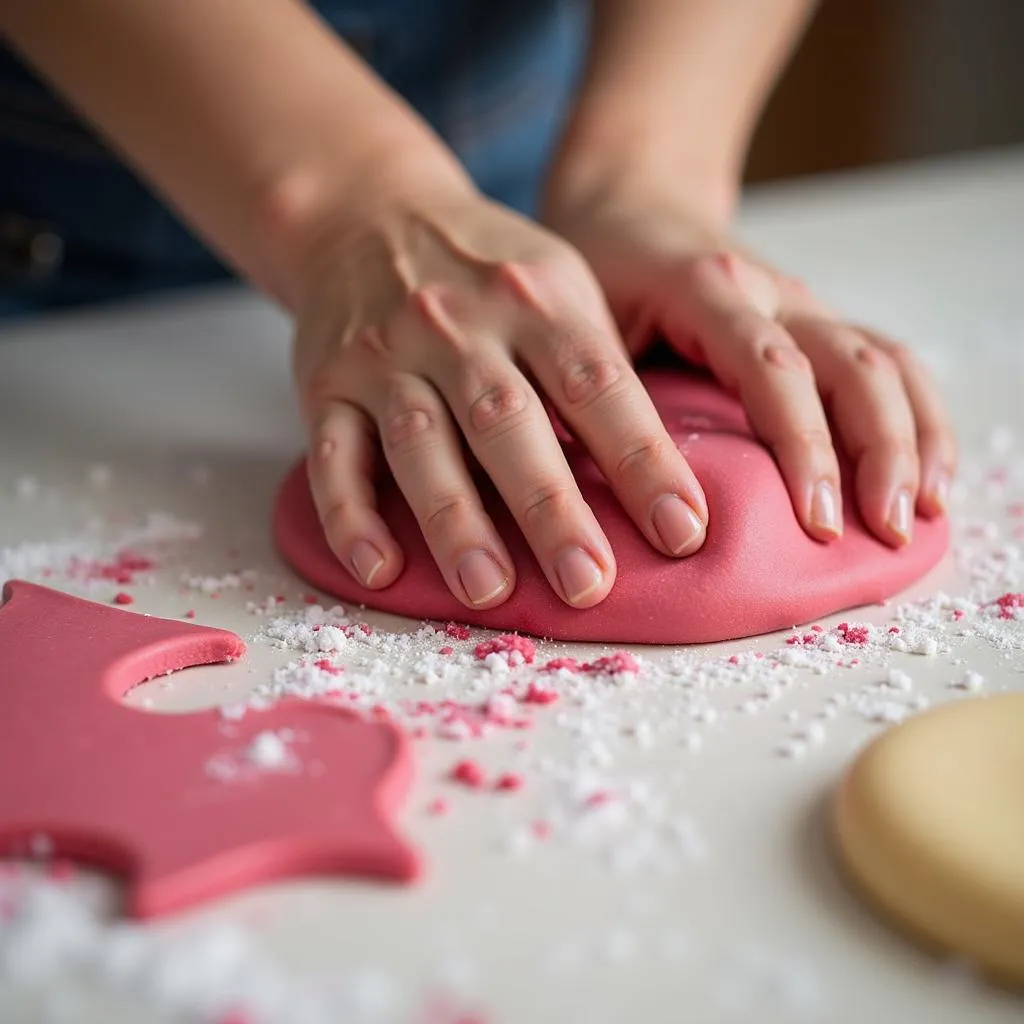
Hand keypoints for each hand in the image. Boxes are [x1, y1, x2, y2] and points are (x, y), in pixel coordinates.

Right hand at [290, 174, 710, 611]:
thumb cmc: (486, 270)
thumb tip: (659, 472)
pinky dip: (351, 515)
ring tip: (489, 591)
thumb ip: (598, 364)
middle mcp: (459, 326)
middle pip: (508, 422)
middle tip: (588, 584)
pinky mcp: (326, 385)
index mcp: (536, 300)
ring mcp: (387, 356)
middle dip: (549, 507)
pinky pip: (333, 456)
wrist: (367, 212)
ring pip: (420, 444)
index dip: (642, 459)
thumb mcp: (558, 283)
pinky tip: (379, 571)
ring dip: (454, 521)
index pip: (598, 385)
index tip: (683, 531)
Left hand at [544, 170, 955, 546]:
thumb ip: (604, 391)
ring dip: (910, 440)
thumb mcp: (585, 324)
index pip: (770, 367)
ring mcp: (803, 304)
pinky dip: (919, 417)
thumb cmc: (602, 274)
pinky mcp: (818, 321)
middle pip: (848, 364)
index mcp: (708, 287)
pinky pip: (889, 360)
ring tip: (919, 514)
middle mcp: (770, 291)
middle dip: (876, 451)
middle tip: (880, 531)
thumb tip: (607, 489)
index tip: (814, 520)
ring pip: (882, 361)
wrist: (631, 204)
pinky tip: (930, 473)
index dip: (800, 443)